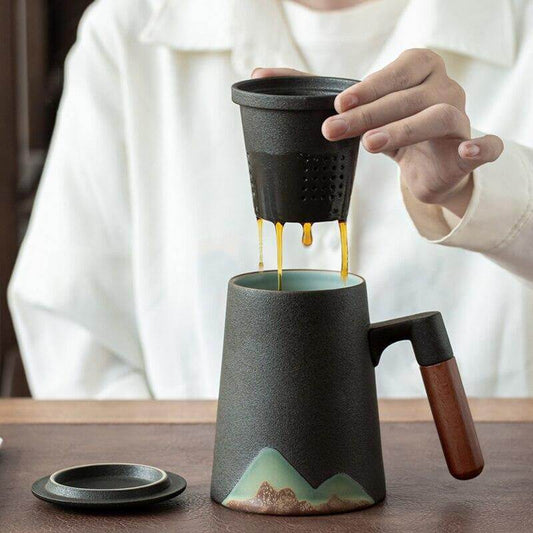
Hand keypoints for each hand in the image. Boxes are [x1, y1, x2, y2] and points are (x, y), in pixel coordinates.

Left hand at [253, 54, 503, 217]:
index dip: (370, 86)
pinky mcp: (471, 150)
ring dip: (403, 130)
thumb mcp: (360, 109)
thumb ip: (314, 92)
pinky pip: (486, 146)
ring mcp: (462, 117)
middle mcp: (444, 87)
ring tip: (369, 146)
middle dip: (370, 113)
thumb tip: (258, 76)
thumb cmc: (393, 128)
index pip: (398, 70)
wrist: (429, 165)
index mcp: (419, 70)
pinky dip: (479, 147)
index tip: (338, 105)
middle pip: (409, 96)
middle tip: (333, 129)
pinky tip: (464, 152)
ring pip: (440, 117)